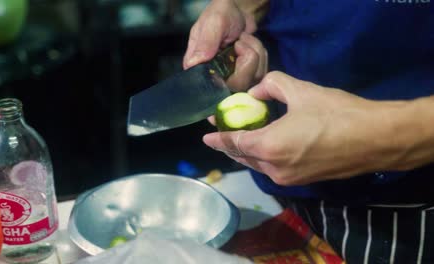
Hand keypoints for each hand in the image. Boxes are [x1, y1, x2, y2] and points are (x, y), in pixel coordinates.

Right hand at [183, 0, 267, 90]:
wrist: (239, 11)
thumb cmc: (222, 14)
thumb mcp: (213, 23)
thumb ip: (206, 42)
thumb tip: (194, 63)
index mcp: (199, 66)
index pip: (210, 84)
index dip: (226, 73)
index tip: (234, 49)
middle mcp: (215, 77)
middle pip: (238, 84)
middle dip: (247, 57)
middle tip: (240, 40)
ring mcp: (233, 78)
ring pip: (253, 77)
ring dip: (255, 51)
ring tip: (243, 39)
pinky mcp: (248, 77)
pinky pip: (262, 72)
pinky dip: (261, 54)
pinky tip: (250, 45)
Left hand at [203, 71, 402, 185]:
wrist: (376, 139)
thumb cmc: (336, 113)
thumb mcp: (300, 90)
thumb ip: (271, 85)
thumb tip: (257, 91)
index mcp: (267, 147)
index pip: (233, 142)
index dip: (217, 137)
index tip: (205, 134)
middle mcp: (273, 168)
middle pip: (242, 156)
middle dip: (230, 143)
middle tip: (223, 129)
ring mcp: (288, 179)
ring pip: (258, 164)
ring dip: (248, 150)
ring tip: (245, 134)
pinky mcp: (302, 181)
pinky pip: (273, 168)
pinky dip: (265, 156)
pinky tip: (269, 143)